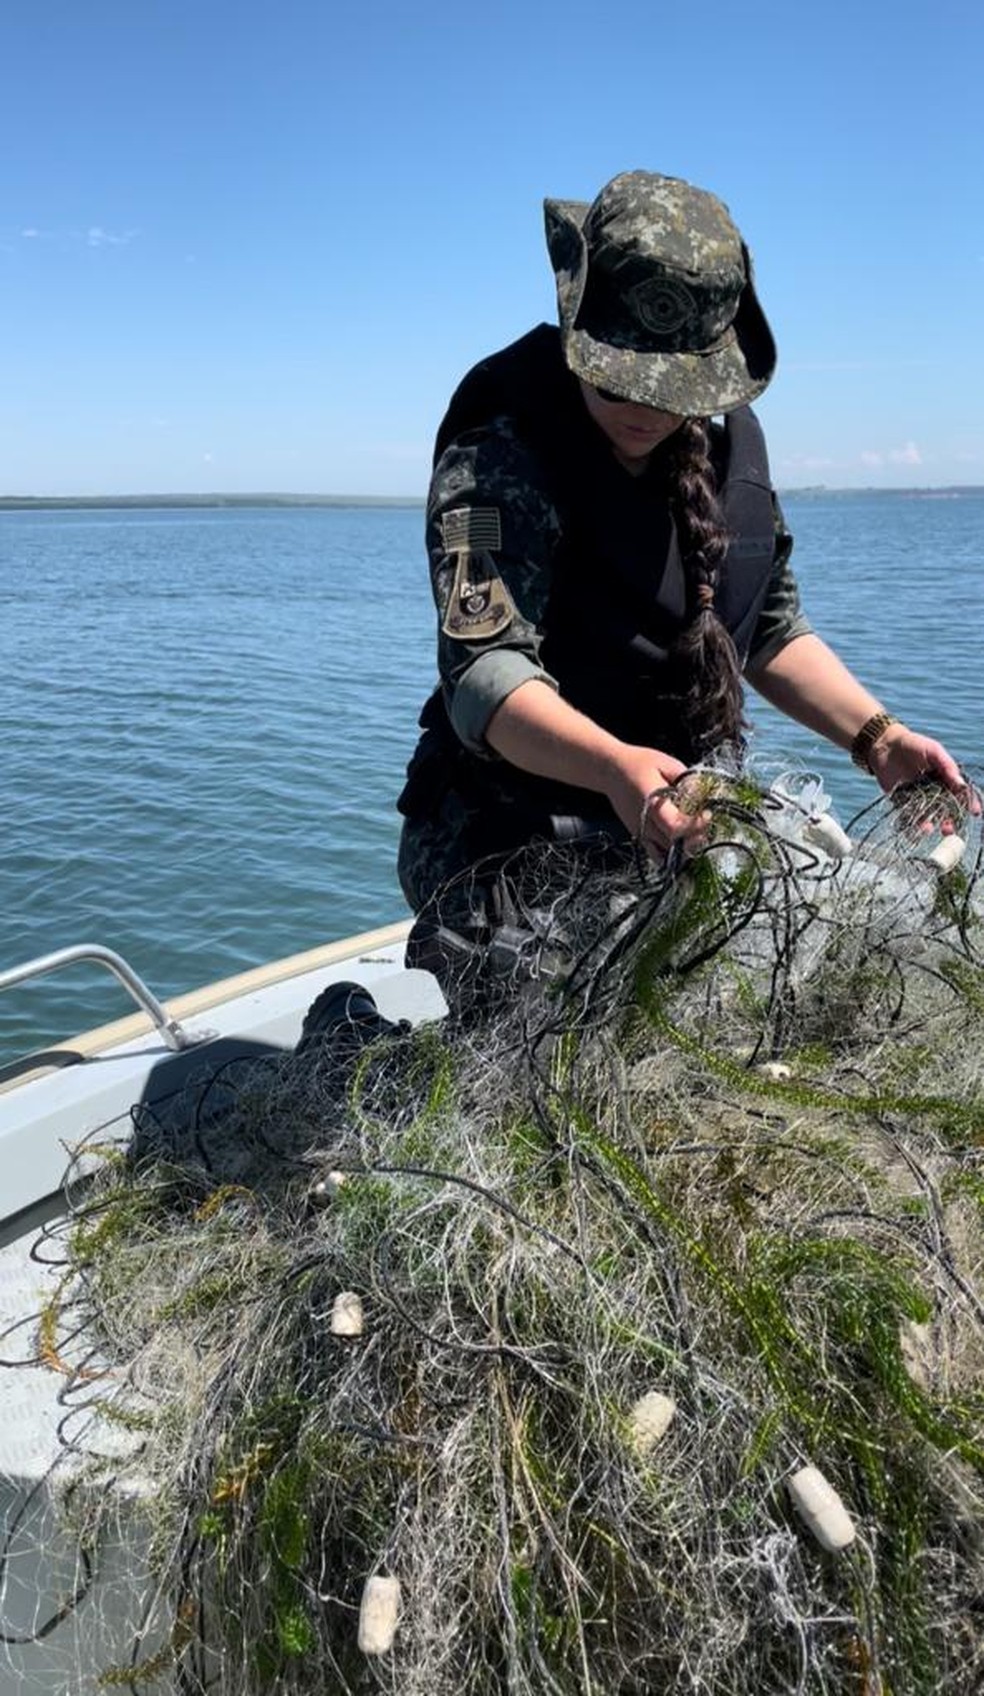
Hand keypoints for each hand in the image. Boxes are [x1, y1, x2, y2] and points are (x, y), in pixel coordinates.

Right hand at [605, 745, 710, 860]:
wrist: (610, 770)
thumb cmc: (637, 764)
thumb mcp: (667, 763)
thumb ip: (687, 781)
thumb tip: (702, 796)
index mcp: (652, 803)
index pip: (676, 827)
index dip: (696, 825)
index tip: (707, 813)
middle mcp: (645, 822)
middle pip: (674, 844)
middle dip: (695, 837)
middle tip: (704, 823)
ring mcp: (640, 832)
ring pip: (667, 854)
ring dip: (685, 846)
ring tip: (695, 832)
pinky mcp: (638, 836)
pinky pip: (656, 855)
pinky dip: (670, 855)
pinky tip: (680, 844)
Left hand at [868, 724, 978, 828]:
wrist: (885, 746)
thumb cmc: (913, 745)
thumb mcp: (934, 751)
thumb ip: (947, 767)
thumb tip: (961, 785)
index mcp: (946, 779)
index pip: (961, 793)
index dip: (969, 803)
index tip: (975, 812)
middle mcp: (934, 791)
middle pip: (946, 810)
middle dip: (949, 821)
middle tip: (948, 828)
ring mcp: (918, 798)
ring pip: (928, 816)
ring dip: (929, 825)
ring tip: (928, 829)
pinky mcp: (901, 803)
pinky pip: (908, 817)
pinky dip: (910, 825)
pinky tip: (912, 831)